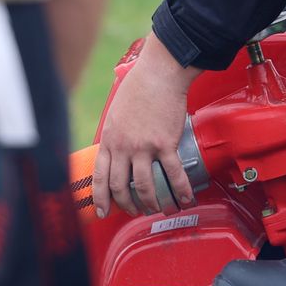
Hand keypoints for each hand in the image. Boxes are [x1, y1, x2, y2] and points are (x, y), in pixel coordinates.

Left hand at [94, 33, 198, 217]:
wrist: (160, 73)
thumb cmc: (138, 87)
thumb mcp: (116, 112)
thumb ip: (115, 135)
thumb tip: (117, 151)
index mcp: (110, 139)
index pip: (100, 177)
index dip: (100, 199)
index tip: (102, 212)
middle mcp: (124, 147)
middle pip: (121, 187)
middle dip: (126, 205)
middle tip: (134, 211)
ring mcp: (144, 147)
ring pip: (145, 186)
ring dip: (151, 202)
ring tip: (157, 208)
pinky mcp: (166, 144)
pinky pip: (173, 173)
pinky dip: (180, 190)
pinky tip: (185, 199)